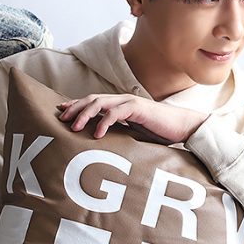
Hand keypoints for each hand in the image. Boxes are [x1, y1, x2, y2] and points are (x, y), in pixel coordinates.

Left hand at [58, 94, 207, 143]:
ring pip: (100, 103)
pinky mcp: (137, 108)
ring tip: (74, 127)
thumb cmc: (158, 132)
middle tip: (62, 119)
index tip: (62, 112)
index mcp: (120, 105)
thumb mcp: (133, 133)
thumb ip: (119, 133)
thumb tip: (102, 145)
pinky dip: (104, 122)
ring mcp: (129, 102)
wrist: (182, 127)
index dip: (76, 105)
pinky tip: (96, 133)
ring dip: (84, 114)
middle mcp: (122, 100)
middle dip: (75, 108)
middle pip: (92, 99)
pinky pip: (116, 113)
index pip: (93, 101)